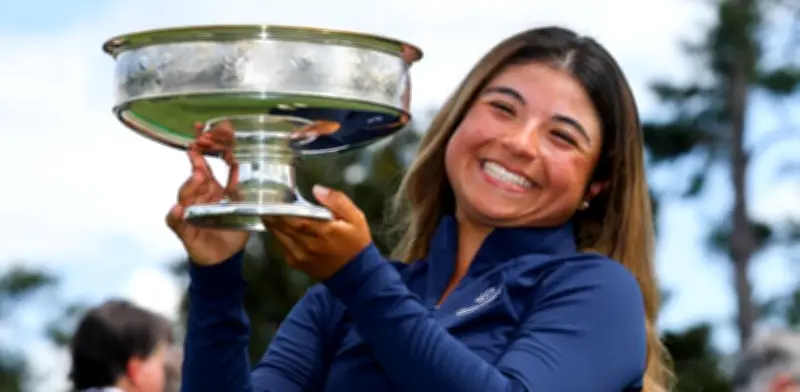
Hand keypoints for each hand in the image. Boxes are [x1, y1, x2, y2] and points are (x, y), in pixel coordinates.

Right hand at [165, 122, 247, 265]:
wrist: (224, 258)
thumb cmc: (232, 230)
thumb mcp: (244, 206)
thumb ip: (243, 186)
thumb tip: (250, 163)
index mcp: (213, 189)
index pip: (206, 164)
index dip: (205, 148)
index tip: (203, 131)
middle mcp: (199, 197)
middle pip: (195, 176)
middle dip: (196, 161)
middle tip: (198, 147)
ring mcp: (190, 211)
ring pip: (186, 194)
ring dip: (190, 185)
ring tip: (198, 175)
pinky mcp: (184, 229)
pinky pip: (175, 221)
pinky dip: (175, 216)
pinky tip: (177, 211)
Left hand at [263, 185, 372, 280]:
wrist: (356, 273)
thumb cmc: (356, 242)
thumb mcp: (356, 217)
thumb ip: (337, 201)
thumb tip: (317, 189)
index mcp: (326, 231)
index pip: (298, 218)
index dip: (283, 209)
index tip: (274, 198)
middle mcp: (311, 245)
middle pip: (285, 227)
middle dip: (273, 214)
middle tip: (265, 203)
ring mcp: (302, 256)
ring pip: (281, 237)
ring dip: (273, 225)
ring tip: (268, 212)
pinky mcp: (298, 263)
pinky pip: (283, 247)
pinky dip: (280, 236)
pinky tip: (280, 227)